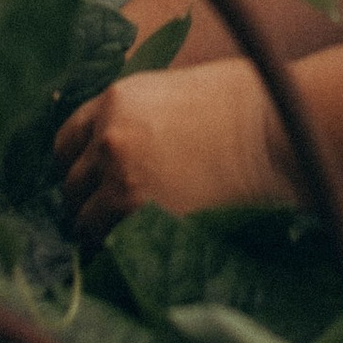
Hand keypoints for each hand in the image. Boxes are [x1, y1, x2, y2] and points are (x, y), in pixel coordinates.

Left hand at [54, 59, 287, 242]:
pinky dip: (118, 249)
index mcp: (115, 100)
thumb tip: (120, 146)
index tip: (87, 178)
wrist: (274, 132)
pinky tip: (137, 248)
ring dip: (98, 228)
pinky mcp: (142, 219)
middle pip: (71, 182)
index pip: (67, 139)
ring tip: (122, 236)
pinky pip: (111, 244)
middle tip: (103, 212)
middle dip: (85, 198)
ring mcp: (122, 182)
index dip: (77, 162)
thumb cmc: (240, 106)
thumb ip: (137, 117)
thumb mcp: (173, 92)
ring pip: (85, 219)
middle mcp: (108, 140)